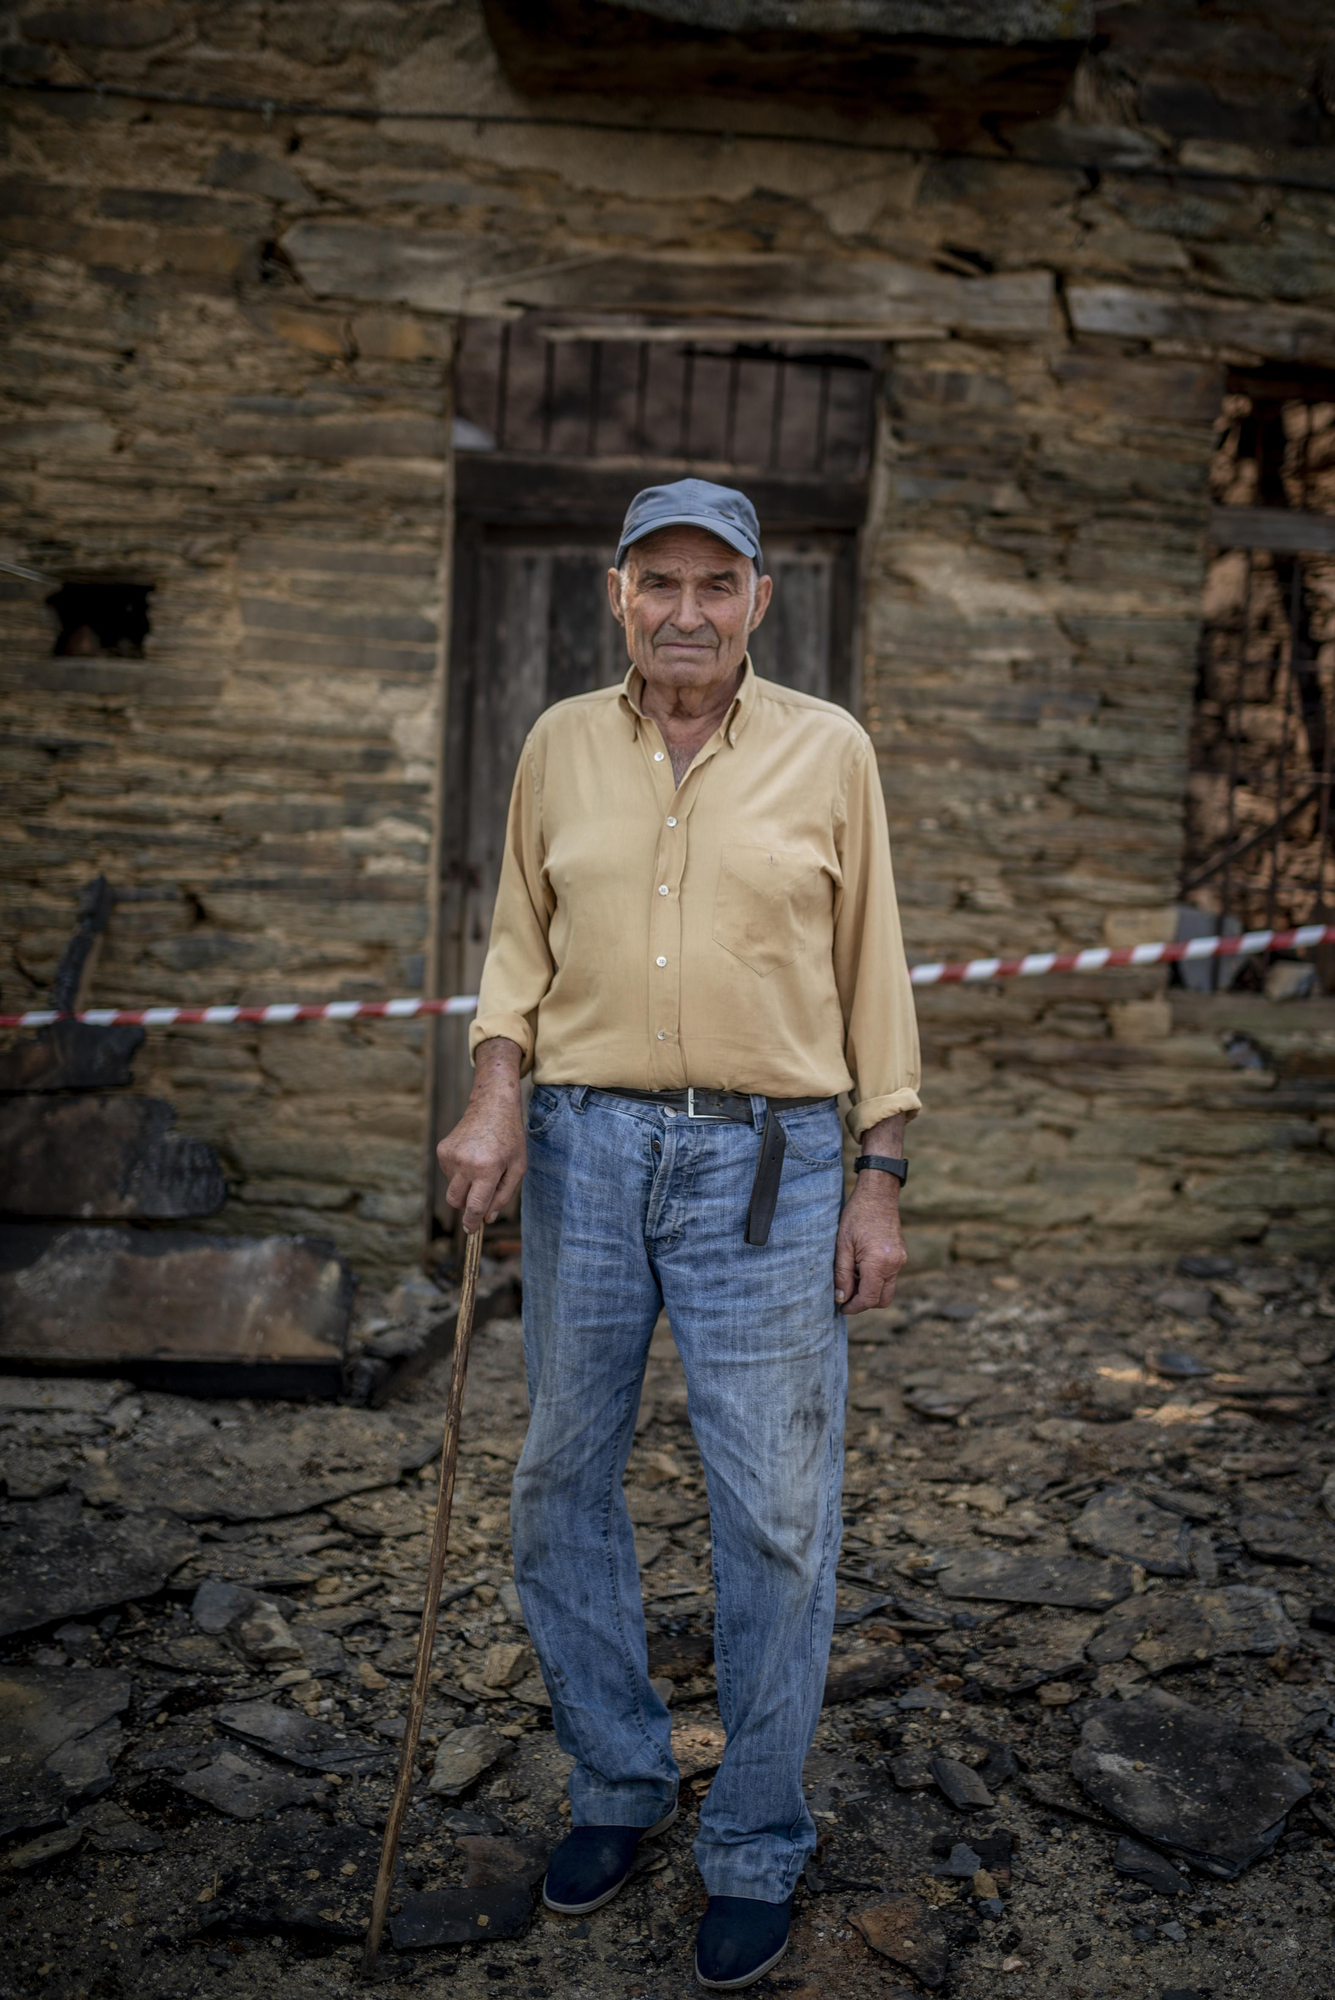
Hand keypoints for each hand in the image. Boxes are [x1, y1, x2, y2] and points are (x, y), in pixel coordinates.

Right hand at [436, 1038, 525, 1232]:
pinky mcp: (442, 1150)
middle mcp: (465, 1163)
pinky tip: (472, 1156)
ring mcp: (451, 1156)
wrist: (492, 1105)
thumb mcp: (518, 1167)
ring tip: (482, 1165)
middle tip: (481, 1195)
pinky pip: (448, 1174)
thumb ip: (503, 1195)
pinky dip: (459, 1172)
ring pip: (452, 1188)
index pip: (474, 1206)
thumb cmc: (510, 1137)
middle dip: (466, 1205)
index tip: (471, 1231)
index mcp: (487, 1169)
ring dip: (465, 1185)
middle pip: (456, 1202)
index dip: (472, 1223)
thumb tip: (487, 1218)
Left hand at [833, 1170, 906, 1313]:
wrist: (878, 1195)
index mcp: (879, 1262)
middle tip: (845, 1296)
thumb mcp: (842, 1245)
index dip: (854, 1307)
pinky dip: (875, 1279)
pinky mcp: (901, 1256)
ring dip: (869, 1290)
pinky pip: (889, 1277)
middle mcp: (894, 1264)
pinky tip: (860, 1267)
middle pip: (882, 1300)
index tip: (841, 1307)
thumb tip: (841, 1298)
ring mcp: (900, 1260)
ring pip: (887, 1289)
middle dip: (864, 1302)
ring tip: (850, 1276)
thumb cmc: (857, 1216)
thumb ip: (841, 1274)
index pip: (869, 1298)